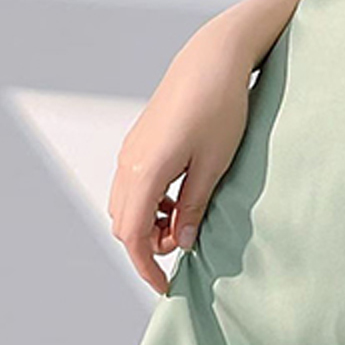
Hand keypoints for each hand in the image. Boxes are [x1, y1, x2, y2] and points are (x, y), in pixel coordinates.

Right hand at [107, 25, 251, 292]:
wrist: (212, 58)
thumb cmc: (220, 107)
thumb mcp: (215, 163)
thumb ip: (194, 205)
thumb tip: (181, 242)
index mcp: (145, 172)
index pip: (133, 235)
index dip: (145, 267)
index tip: (164, 286)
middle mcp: (129, 162)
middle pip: (123, 223)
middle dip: (147, 245)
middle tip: (184, 247)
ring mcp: (130, 149)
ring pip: (125, 204)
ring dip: (148, 223)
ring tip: (185, 221)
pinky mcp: (139, 140)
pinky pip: (132, 184)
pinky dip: (148, 202)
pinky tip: (179, 196)